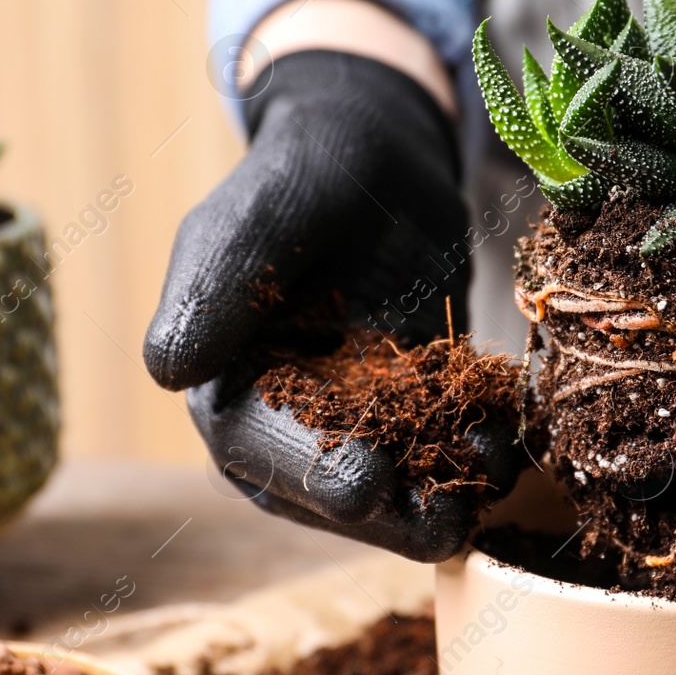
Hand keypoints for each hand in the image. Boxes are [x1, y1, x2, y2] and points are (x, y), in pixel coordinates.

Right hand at [143, 50, 525, 556]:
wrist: (370, 156)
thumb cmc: (293, 180)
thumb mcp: (249, 221)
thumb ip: (214, 287)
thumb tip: (169, 369)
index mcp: (227, 391)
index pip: (262, 454)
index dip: (313, 477)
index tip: (366, 484)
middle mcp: (288, 424)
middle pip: (334, 494)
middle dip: (393, 511)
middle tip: (448, 519)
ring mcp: (359, 422)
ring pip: (398, 484)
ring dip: (445, 488)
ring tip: (489, 472)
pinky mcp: (418, 405)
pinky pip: (447, 446)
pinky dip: (477, 450)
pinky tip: (507, 441)